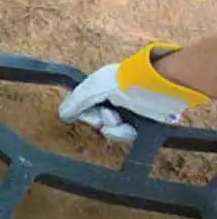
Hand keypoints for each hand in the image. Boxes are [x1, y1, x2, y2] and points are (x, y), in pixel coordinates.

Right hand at [58, 43, 209, 142]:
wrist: (156, 88)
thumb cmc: (124, 82)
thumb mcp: (92, 88)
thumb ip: (75, 101)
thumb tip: (62, 114)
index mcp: (103, 88)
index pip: (84, 107)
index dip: (84, 113)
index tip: (84, 113)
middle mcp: (115, 100)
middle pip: (95, 121)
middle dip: (98, 120)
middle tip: (107, 114)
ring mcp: (128, 113)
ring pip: (109, 130)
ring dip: (112, 128)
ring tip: (118, 119)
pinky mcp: (141, 124)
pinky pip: (124, 136)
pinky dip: (124, 133)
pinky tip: (129, 127)